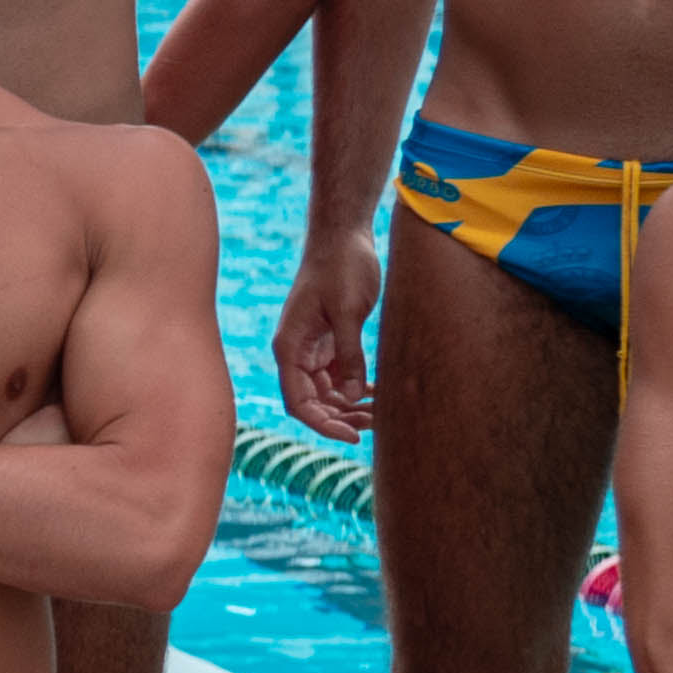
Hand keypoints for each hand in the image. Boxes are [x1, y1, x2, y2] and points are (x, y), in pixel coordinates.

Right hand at [275, 233, 382, 438]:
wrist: (343, 237)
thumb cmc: (341, 266)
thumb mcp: (347, 310)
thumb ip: (349, 354)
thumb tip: (351, 395)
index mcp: (290, 347)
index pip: (298, 402)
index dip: (323, 424)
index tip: (353, 436)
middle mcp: (296, 352)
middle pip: (313, 402)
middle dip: (342, 418)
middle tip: (377, 425)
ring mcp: (312, 348)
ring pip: (328, 392)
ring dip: (351, 406)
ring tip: (382, 413)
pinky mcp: (329, 341)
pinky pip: (339, 376)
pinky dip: (356, 388)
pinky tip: (378, 392)